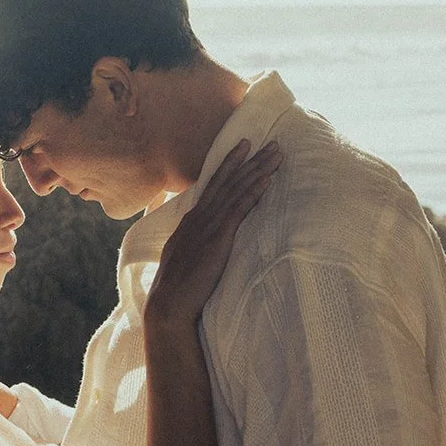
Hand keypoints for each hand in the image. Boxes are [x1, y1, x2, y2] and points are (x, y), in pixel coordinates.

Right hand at [144, 139, 280, 329]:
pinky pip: (239, 208)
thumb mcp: (178, 254)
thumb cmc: (175, 286)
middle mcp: (199, 216)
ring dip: (258, 169)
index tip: (244, 147)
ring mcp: (207, 224)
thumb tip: (186, 229)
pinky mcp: (217, 237)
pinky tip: (267, 180)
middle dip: (250, 159)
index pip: (214, 184)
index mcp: (190, 219)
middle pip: (228, 180)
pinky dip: (253, 191)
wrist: (169, 304)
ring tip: (276, 153)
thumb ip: (187, 238)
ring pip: (236, 189)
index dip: (230, 164)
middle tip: (271, 142)